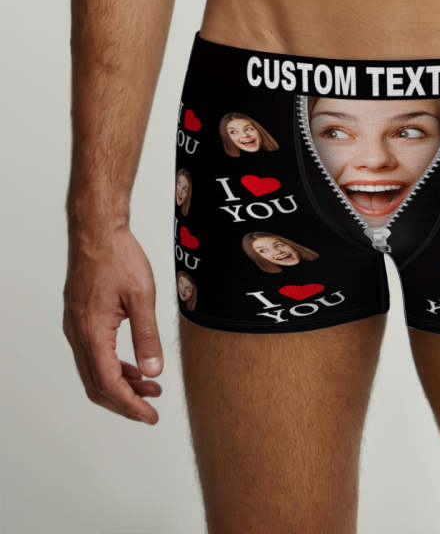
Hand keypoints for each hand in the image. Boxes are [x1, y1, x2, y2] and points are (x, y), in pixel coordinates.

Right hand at [63, 222, 163, 422]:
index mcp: (93, 333)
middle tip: (151, 409)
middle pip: (97, 385)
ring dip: (121, 384)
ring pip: (94, 371)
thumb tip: (153, 372)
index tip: (150, 416)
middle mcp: (79, 335)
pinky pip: (94, 354)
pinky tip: (135, 366)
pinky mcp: (80, 319)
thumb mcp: (142, 297)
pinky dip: (114, 366)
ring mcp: (76, 328)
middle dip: (125, 401)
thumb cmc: (119, 258)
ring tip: (150, 387)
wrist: (97, 233)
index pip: (109, 384)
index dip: (130, 405)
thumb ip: (147, 337)